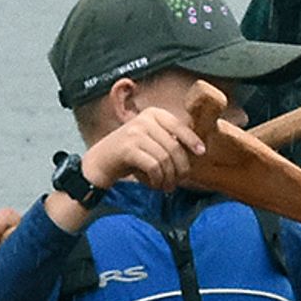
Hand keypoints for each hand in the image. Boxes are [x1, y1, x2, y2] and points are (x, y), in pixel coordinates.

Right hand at [83, 106, 204, 195]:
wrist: (100, 162)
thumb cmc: (130, 154)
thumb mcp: (150, 139)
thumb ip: (168, 138)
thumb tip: (197, 148)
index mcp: (153, 114)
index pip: (179, 126)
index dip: (192, 140)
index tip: (201, 152)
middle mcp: (144, 120)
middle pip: (174, 146)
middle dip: (180, 167)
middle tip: (179, 181)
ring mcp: (135, 133)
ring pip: (165, 158)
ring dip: (169, 177)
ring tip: (167, 186)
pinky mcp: (128, 149)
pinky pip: (153, 166)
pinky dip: (157, 179)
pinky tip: (155, 185)